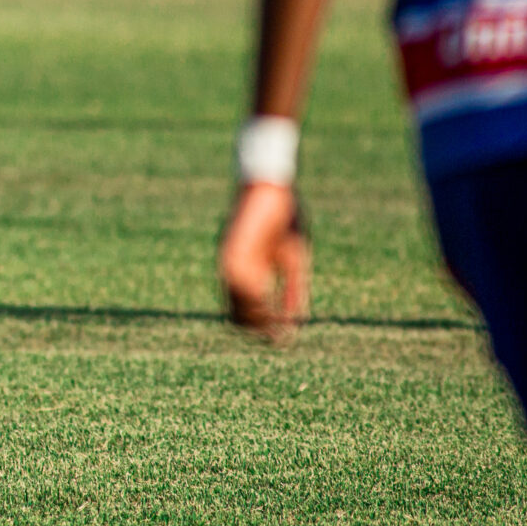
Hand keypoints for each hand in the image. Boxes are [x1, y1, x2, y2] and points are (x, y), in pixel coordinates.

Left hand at [217, 181, 311, 343]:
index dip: (264, 328)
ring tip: (276, 326)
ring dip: (259, 320)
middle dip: (260, 330)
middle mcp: (234, 272)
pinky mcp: (231, 253)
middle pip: (239, 316)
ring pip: (238, 306)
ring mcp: (230, 263)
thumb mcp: (293, 258)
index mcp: (247, 273)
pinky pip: (242, 287)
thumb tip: (296, 321)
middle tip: (278, 338)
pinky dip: (257, 302)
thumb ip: (293, 289)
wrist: (268, 185)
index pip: (246, 312)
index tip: (281, 340)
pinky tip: (272, 307)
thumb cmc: (284, 217)